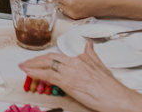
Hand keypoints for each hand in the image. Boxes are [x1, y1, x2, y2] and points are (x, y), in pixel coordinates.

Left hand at [19, 41, 141, 111]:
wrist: (118, 97)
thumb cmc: (111, 86)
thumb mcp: (101, 65)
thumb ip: (91, 54)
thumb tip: (89, 44)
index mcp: (80, 59)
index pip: (57, 56)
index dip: (45, 58)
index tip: (38, 60)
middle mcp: (74, 63)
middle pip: (49, 58)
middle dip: (35, 60)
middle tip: (26, 62)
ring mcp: (70, 72)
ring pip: (46, 66)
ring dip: (32, 66)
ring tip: (23, 67)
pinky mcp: (68, 82)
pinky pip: (48, 76)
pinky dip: (37, 74)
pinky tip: (30, 73)